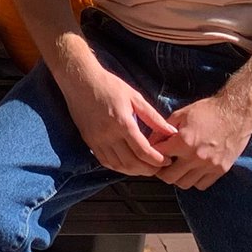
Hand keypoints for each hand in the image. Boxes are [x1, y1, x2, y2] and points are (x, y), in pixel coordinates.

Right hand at [55, 55, 175, 176]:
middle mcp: (108, 135)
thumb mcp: (135, 97)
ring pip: (118, 166)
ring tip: (145, 167)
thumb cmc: (109, 85)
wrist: (80, 80)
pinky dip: (118, 167)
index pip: (143, 151)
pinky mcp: (89, 141)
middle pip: (131, 163)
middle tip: (159, 168)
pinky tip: (127, 164)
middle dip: (148, 169)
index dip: (158, 160)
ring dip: (134, 171)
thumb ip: (153, 117)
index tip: (168, 161)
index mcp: (122, 123)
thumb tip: (171, 132)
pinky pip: (105, 162)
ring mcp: (97, 140)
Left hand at [154, 95, 251, 189]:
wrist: (236, 112)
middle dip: (161, 170)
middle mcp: (196, 157)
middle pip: (169, 177)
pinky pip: (201, 185)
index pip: (158, 155)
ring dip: (178, 177)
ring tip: (178, 166)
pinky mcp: (221, 170)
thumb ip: (163, 129)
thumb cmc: (208, 110)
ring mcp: (209, 166)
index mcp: (184, 141)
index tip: (152, 152)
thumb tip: (151, 141)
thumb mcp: (180, 115)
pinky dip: (194, 180)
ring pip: (184, 184)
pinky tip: (193, 169)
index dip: (151, 153)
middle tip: (162, 163)